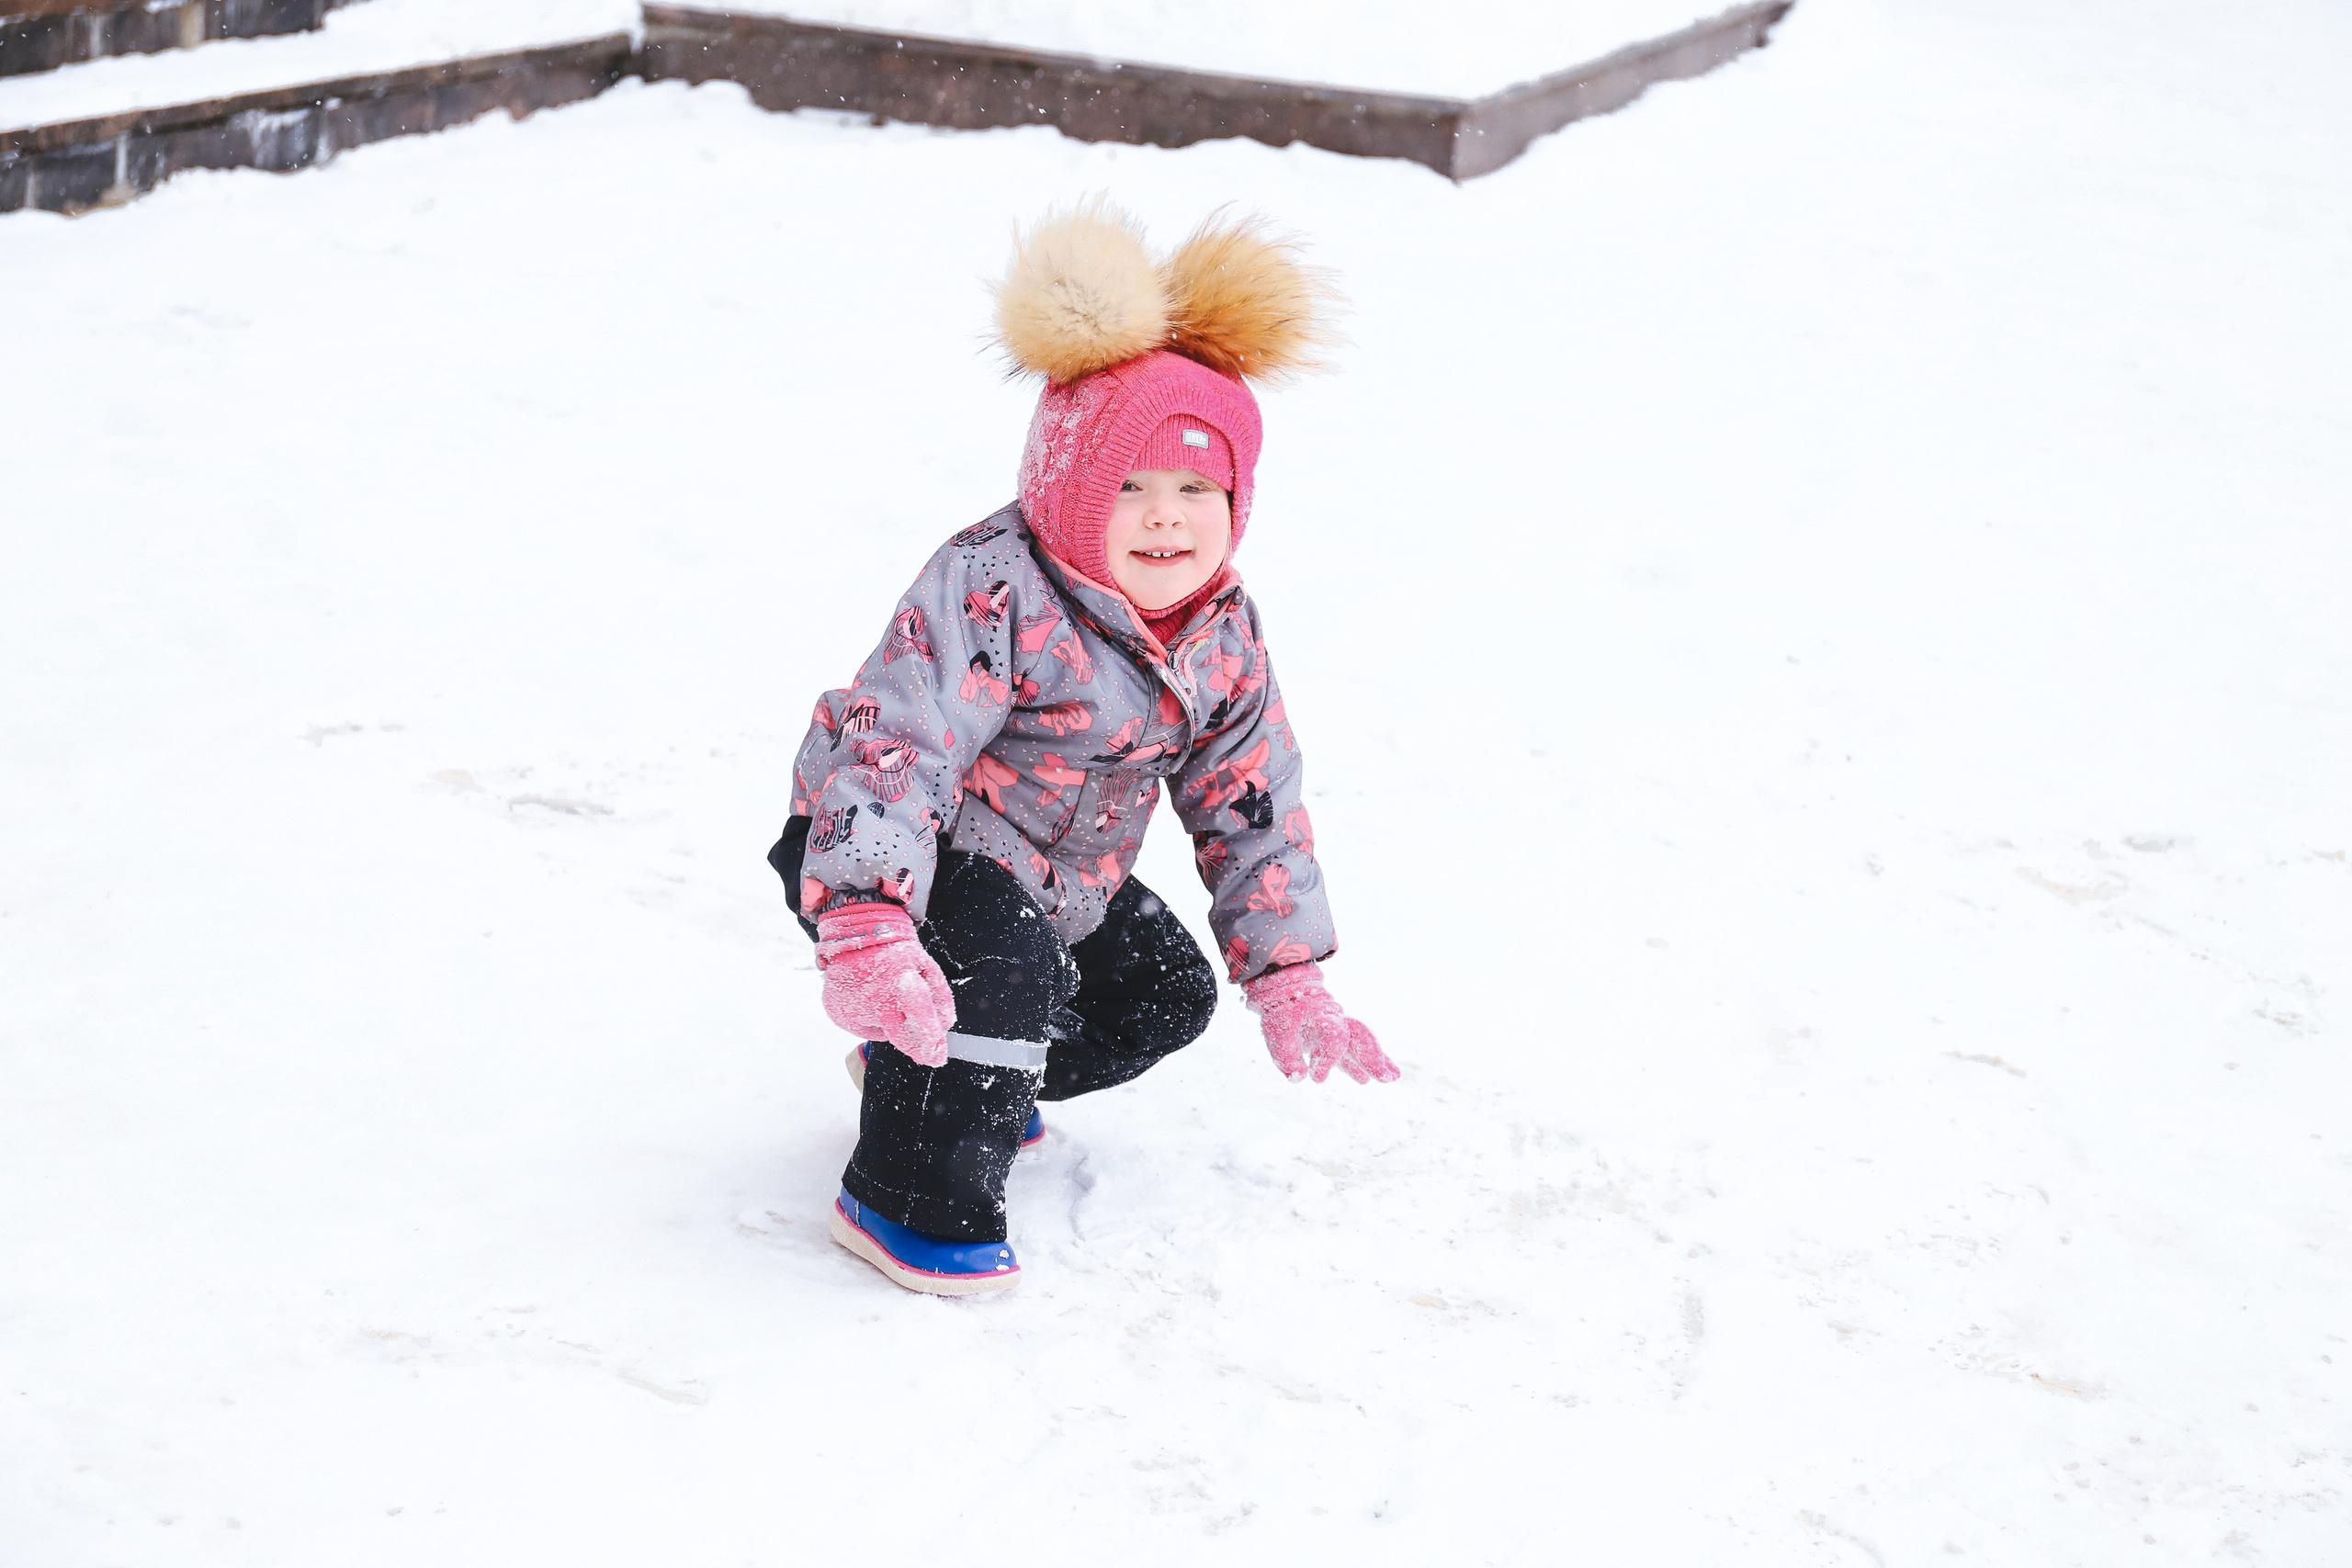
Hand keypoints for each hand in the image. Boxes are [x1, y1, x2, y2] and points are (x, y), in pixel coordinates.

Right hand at [813, 904, 955, 1066]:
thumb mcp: (924, 964)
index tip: (938, 1055)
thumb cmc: (892, 949)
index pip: (919, 1016)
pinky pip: (862, 1026)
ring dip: (889, 1021)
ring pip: (881, 1031)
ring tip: (884, 995)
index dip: (931, 1039)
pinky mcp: (839, 1014)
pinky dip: (869, 1018)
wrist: (853, 934)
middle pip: (900, 1036)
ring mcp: (853, 1008)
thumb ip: (939, 995)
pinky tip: (867, 998)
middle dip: (917, 1047)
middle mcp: (874, 999)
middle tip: (929, 1053)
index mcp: (900, 983)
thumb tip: (946, 1023)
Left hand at [1242, 962, 1398, 1084]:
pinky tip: (1366, 1079)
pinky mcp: (1336, 1038)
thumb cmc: (1281, 1010)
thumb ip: (1287, 1057)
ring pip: (1362, 1043)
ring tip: (1392, 1077)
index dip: (1330, 1059)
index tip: (1317, 1078)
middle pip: (1360, 1037)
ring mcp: (1338, 1028)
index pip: (1336, 1038)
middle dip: (1373, 1058)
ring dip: (1377, 1061)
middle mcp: (1336, 1021)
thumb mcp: (1276, 1032)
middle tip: (1388, 1078)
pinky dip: (1360, 1064)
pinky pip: (1352, 1050)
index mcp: (1322, 1016)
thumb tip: (1299, 1078)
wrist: (1286, 989)